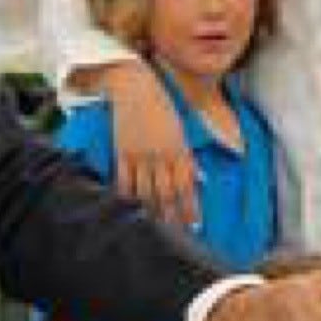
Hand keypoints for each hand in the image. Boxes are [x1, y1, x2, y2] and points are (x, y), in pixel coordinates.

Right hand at [103, 63, 200, 227]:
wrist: (134, 86)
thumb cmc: (161, 105)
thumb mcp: (181, 130)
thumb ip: (187, 156)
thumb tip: (200, 178)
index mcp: (179, 149)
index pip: (187, 186)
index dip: (191, 208)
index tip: (194, 225)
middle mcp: (161, 155)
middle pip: (167, 193)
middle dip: (172, 215)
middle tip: (176, 234)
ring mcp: (139, 155)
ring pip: (146, 191)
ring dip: (151, 211)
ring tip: (154, 227)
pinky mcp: (121, 152)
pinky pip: (123, 180)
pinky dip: (126, 196)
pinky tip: (129, 208)